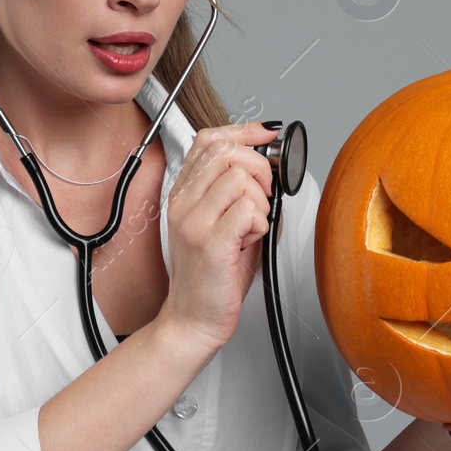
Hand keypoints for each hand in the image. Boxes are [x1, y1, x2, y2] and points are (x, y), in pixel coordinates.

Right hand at [158, 121, 277, 351]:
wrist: (192, 319)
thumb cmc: (211, 275)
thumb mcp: (219, 223)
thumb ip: (235, 192)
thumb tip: (266, 163)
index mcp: (183, 194)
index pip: (209, 140)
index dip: (243, 131)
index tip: (265, 136)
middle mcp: (184, 204)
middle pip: (227, 152)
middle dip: (259, 168)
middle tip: (263, 197)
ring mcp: (194, 222)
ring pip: (241, 179)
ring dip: (259, 202)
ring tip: (250, 227)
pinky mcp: (210, 243)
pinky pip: (249, 211)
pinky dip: (260, 224)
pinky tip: (250, 240)